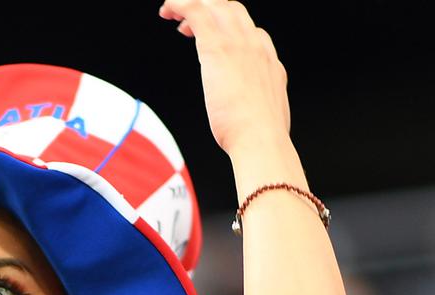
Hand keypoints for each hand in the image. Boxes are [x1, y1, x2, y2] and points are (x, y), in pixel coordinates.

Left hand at [159, 0, 290, 156]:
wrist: (261, 139)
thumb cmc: (258, 137)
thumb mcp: (263, 115)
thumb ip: (254, 106)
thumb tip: (247, 116)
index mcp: (268, 61)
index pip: (249, 29)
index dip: (226, 28)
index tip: (206, 40)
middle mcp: (256, 46)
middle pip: (232, 9)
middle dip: (209, 9)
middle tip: (184, 25)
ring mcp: (238, 44)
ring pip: (214, 4)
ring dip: (190, 4)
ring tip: (169, 13)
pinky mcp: (217, 48)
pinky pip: (196, 10)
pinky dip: (179, 4)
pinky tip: (167, 9)